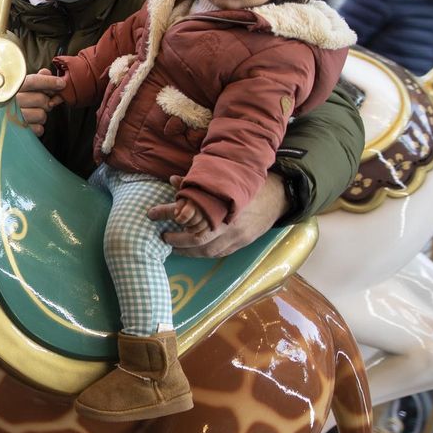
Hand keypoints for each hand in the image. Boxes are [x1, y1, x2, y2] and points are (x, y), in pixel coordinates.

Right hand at [17, 71, 65, 136]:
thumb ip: (35, 79)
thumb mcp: (21, 88)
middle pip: (41, 99)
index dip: (49, 82)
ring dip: (41, 115)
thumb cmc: (13, 102)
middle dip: (46, 101)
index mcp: (11, 88)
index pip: (33, 82)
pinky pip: (39, 128)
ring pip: (41, 114)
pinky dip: (38, 127)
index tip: (61, 83)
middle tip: (41, 103)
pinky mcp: (18, 132)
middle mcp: (10, 102)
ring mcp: (13, 118)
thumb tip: (46, 72)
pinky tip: (30, 123)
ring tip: (33, 113)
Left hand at [155, 173, 286, 257]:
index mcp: (223, 204)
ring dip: (187, 251)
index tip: (152, 214)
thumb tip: (172, 180)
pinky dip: (203, 253)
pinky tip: (192, 250)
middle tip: (162, 235)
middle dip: (176, 240)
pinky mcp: (243, 243)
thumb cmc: (248, 184)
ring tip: (173, 246)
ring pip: (207, 251)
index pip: (189, 212)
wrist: (280, 195)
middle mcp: (231, 223)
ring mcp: (238, 236)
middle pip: (197, 239)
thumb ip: (199, 182)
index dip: (168, 213)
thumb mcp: (225, 178)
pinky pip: (219, 253)